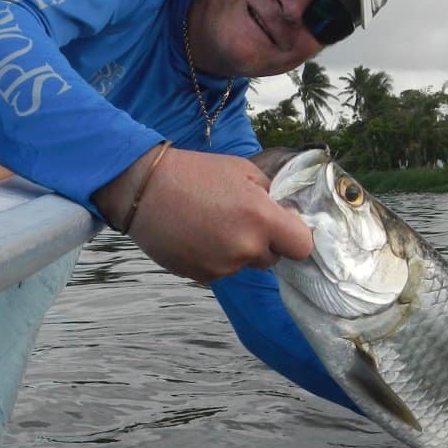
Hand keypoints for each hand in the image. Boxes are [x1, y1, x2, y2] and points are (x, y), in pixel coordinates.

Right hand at [93, 146, 312, 282]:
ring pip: (244, 265)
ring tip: (211, 223)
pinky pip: (221, 271)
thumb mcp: (243, 170)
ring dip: (237, 250)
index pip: (302, 247)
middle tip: (239, 218)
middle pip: (272, 258)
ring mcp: (223, 266)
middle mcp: (246, 247)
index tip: (286, 228)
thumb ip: (270, 195)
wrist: (144, 190)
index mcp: (262, 218)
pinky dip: (214, 258)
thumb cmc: (195, 173)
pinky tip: (197, 236)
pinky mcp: (202, 277)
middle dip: (263, 242)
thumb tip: (286, 212)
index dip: (297, 238)